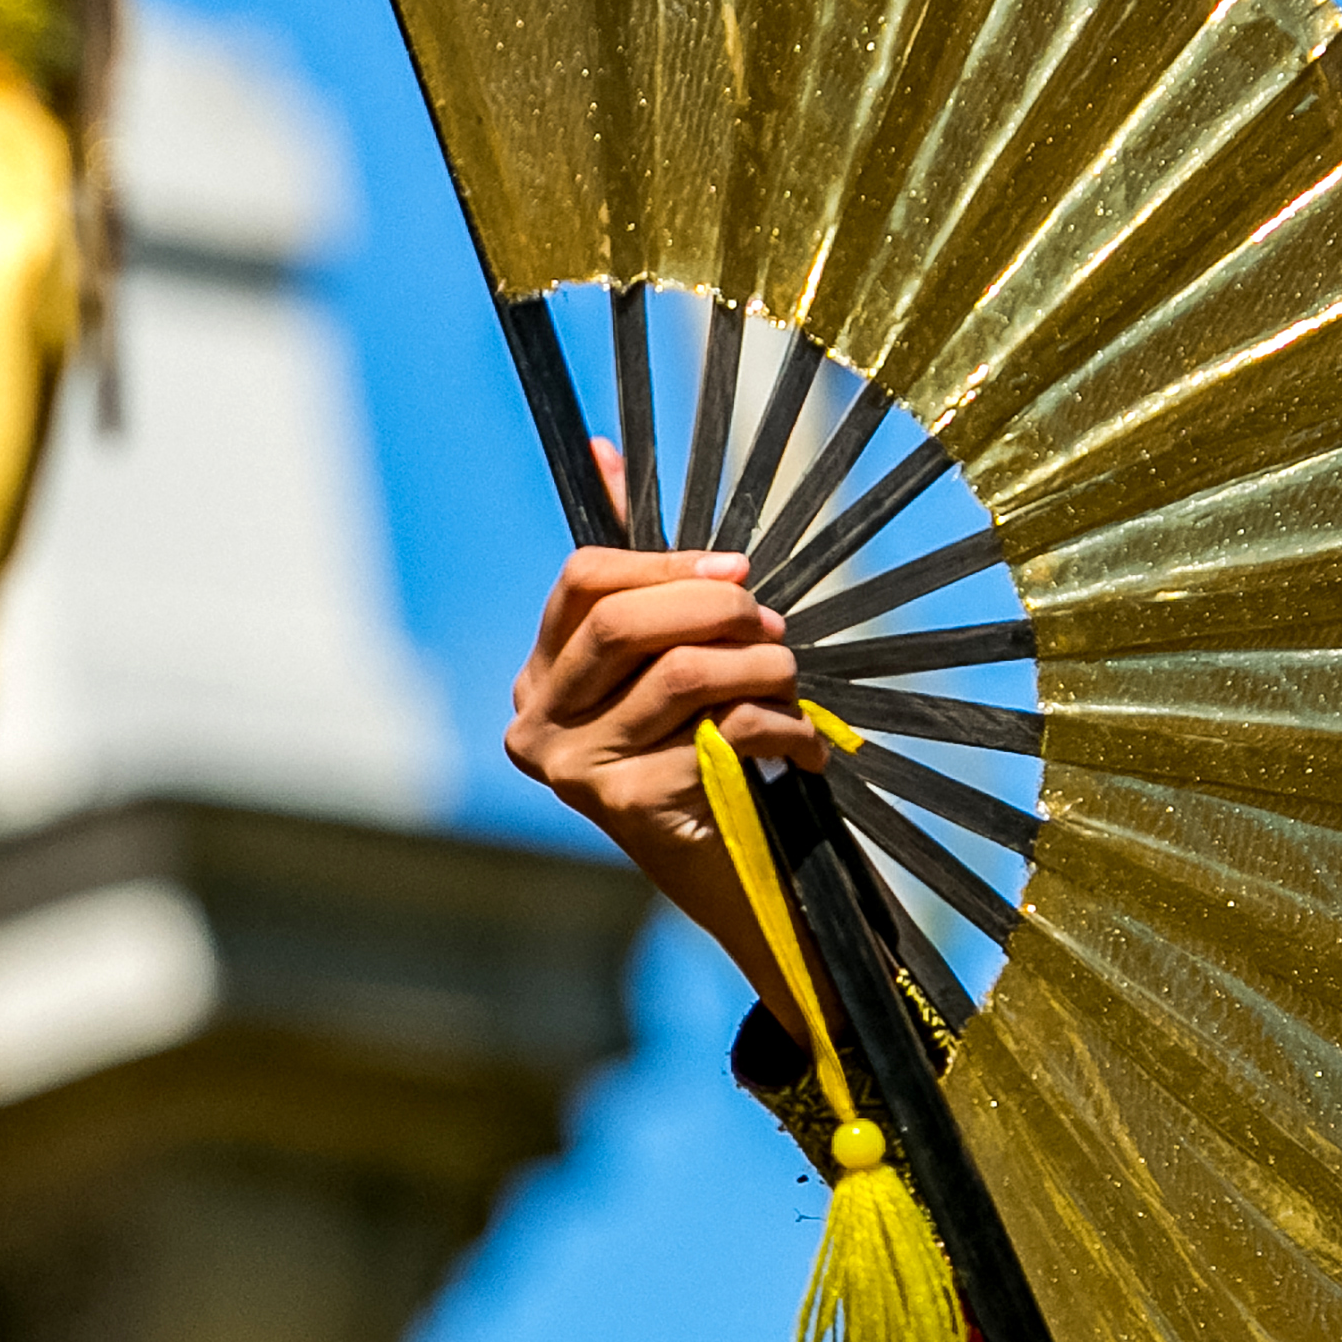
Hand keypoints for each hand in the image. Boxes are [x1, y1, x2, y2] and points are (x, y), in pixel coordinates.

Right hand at [505, 509, 828, 1026]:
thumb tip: (604, 450)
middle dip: (718, 606)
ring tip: (795, 680)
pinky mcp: (630, 811)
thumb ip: (636, 573)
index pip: (582, 580)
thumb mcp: (662, 669)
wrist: (733, 891)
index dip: (665, 562)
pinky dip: (785, 730)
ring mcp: (576, 773)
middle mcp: (536, 726)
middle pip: (624, 620)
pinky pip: (726, 732)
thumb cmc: (699, 764)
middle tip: (775, 624)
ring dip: (764, 667)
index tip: (737, 568)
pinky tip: (806, 750)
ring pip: (684, 673)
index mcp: (538, 680)